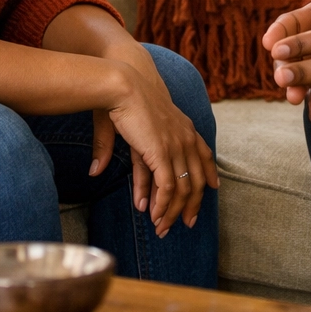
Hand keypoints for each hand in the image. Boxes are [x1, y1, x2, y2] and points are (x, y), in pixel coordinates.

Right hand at [90, 63, 218, 236]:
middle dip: (191, 204)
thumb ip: (120, 152)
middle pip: (197, 179)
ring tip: (162, 228)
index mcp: (185, 127)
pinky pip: (168, 187)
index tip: (213, 188)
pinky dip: (163, 205)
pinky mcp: (161, 153)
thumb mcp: (130, 131)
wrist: (123, 83)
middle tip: (187, 223)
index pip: (205, 154)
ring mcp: (176, 146)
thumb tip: (97, 172)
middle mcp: (185, 138)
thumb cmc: (124, 100)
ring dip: (172, 211)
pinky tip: (155, 214)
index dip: (210, 173)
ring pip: (183, 189)